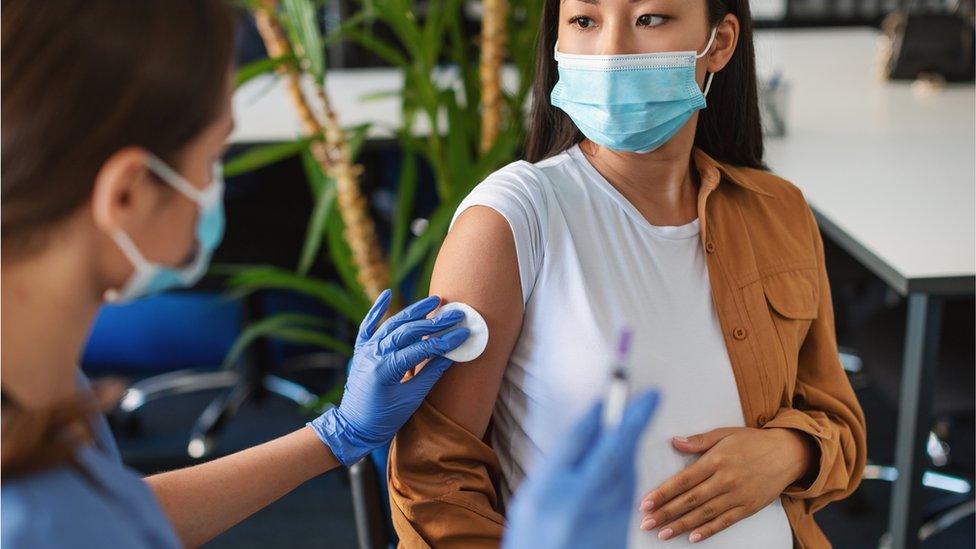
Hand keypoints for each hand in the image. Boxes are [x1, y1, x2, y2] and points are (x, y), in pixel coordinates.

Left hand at [308, 289, 469, 465]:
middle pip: (408, 331)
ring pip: (392, 324)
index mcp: (386, 368)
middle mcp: (374, 353)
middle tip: (456, 313)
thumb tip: (451, 354)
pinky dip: (377, 309)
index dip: (445, 340)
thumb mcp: (411, 399)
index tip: (464, 333)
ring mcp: (366, 350)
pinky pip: (368, 325)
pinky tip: (387, 294)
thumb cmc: (383, 419)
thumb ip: (430, 374)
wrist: (352, 428)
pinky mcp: (361, 350)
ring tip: (434, 299)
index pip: (422, 348)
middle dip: (434, 321)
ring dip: (414, 311)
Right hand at [502, 390, 659, 548]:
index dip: (597, 413)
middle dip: (634, 420)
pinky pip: (628, 489)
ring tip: (632, 422)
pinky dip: (627, 468)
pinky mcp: (621, 528)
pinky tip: (622, 459)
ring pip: (626, 470)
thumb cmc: (533, 541)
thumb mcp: (530, 500)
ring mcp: (604, 518)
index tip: (611, 391)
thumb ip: (557, 466)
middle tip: (651, 395)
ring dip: (630, 444)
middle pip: (613, 450)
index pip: (576, 441)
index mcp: (548, 491)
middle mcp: (579, 503)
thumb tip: (587, 430)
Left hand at [638, 426, 813, 542]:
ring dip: (681, 525)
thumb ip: (698, 441)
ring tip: (662, 533)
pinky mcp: (749, 508)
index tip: (646, 502)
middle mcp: (726, 480)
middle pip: (691, 500)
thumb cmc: (753, 441)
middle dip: (666, 513)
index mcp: (717, 460)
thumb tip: (674, 442)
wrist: (788, 453)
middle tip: (646, 523)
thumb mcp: (724, 434)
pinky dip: (708, 531)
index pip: (684, 480)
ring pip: (705, 514)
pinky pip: (725, 522)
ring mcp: (738, 496)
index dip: (663, 493)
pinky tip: (692, 537)